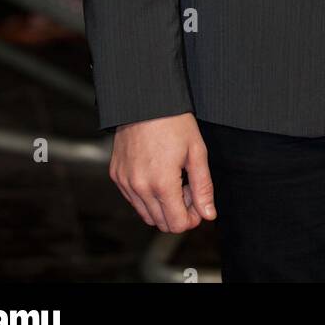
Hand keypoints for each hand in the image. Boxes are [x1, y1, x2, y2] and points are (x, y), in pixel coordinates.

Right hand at [109, 112, 216, 231]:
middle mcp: (139, 187)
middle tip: (187, 187)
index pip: (177, 224)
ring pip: (146, 215)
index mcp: (162, 183)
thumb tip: (208, 214)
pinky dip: (146, 196)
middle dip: (178, 212)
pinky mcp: (116, 175)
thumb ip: (203, 187)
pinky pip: (133, 199)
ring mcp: (125, 182)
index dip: (192, 218)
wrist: (145, 100)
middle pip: (161, 223)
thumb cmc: (173, 121)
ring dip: (162, 206)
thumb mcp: (196, 151)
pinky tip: (157, 174)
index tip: (197, 201)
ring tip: (173, 180)